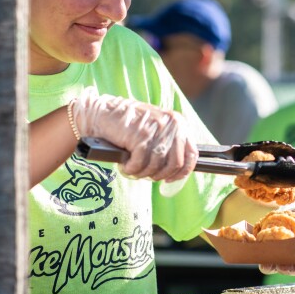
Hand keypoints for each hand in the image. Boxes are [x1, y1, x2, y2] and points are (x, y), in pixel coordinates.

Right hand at [72, 86, 196, 182]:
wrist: (102, 113)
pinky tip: (125, 165)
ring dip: (142, 173)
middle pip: (175, 164)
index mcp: (179, 124)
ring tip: (132, 169)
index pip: (192, 154)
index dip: (183, 172)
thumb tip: (177, 172)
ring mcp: (156, 130)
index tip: (170, 179)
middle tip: (147, 176)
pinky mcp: (140, 136)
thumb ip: (169, 145)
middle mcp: (171, 125)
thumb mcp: (156, 130)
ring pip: (156, 166)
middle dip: (160, 175)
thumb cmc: (129, 125)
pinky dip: (131, 169)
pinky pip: (139, 164)